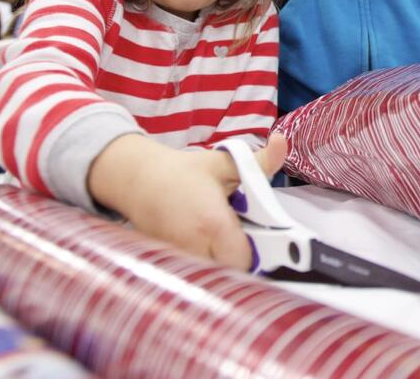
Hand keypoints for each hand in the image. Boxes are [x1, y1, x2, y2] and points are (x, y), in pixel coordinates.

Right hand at [89, 132, 288, 269]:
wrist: (137, 180)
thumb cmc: (184, 172)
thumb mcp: (224, 163)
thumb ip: (259, 161)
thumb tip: (282, 140)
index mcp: (212, 222)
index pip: (245, 258)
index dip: (258, 253)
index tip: (262, 239)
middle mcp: (193, 246)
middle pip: (230, 273)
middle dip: (242, 261)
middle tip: (243, 239)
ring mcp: (177, 259)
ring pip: (212, 278)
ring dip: (223, 265)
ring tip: (222, 241)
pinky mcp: (167, 266)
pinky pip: (195, 275)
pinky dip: (204, 267)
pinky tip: (205, 246)